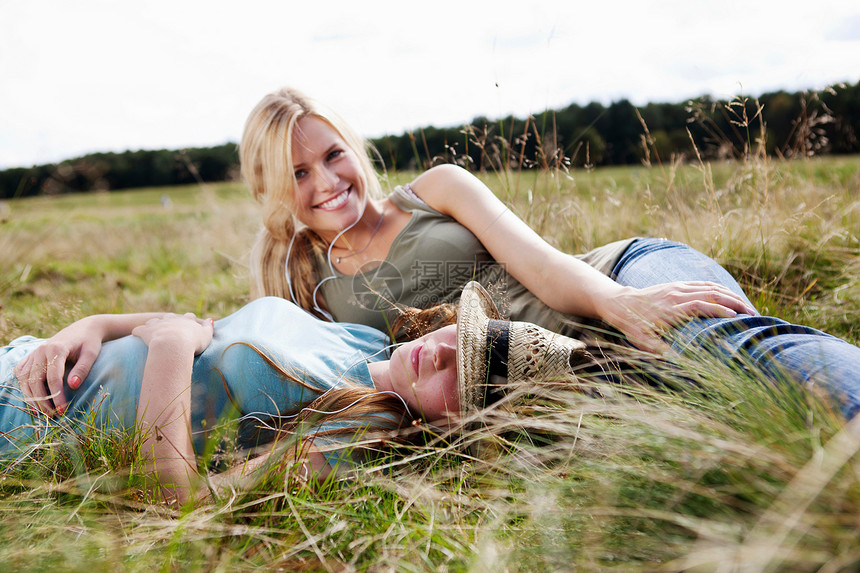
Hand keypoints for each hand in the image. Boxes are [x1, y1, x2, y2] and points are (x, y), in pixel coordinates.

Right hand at [15, 316, 106, 415]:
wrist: (84, 329)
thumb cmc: (89, 342)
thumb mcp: (91, 354)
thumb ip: (82, 369)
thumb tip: (73, 386)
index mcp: (56, 348)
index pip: (53, 378)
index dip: (57, 396)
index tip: (62, 410)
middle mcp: (41, 350)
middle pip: (35, 381)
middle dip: (42, 401)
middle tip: (52, 415)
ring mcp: (34, 353)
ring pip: (25, 379)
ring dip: (31, 397)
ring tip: (42, 412)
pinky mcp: (31, 356)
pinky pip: (21, 372)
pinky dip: (24, 386)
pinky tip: (32, 398)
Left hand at [131, 313, 213, 355]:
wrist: (174, 345)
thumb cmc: (192, 342)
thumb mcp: (206, 336)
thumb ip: (209, 327)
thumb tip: (211, 320)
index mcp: (187, 321)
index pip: (189, 317)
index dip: (190, 320)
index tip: (190, 322)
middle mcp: (172, 319)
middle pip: (170, 317)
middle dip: (170, 319)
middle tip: (170, 324)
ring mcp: (158, 324)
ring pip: (155, 321)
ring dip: (154, 324)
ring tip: (152, 327)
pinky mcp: (146, 331)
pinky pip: (140, 330)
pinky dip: (138, 331)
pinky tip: (135, 333)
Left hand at [598, 281, 755, 353]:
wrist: (621, 303)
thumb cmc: (633, 325)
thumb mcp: (642, 340)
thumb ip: (658, 350)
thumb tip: (675, 364)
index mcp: (670, 309)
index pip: (699, 305)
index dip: (718, 310)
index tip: (736, 318)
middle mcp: (676, 295)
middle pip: (710, 293)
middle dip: (734, 302)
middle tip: (752, 314)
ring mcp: (678, 287)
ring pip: (710, 287)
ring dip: (731, 295)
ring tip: (748, 307)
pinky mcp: (679, 284)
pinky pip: (704, 284)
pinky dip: (721, 289)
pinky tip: (733, 297)